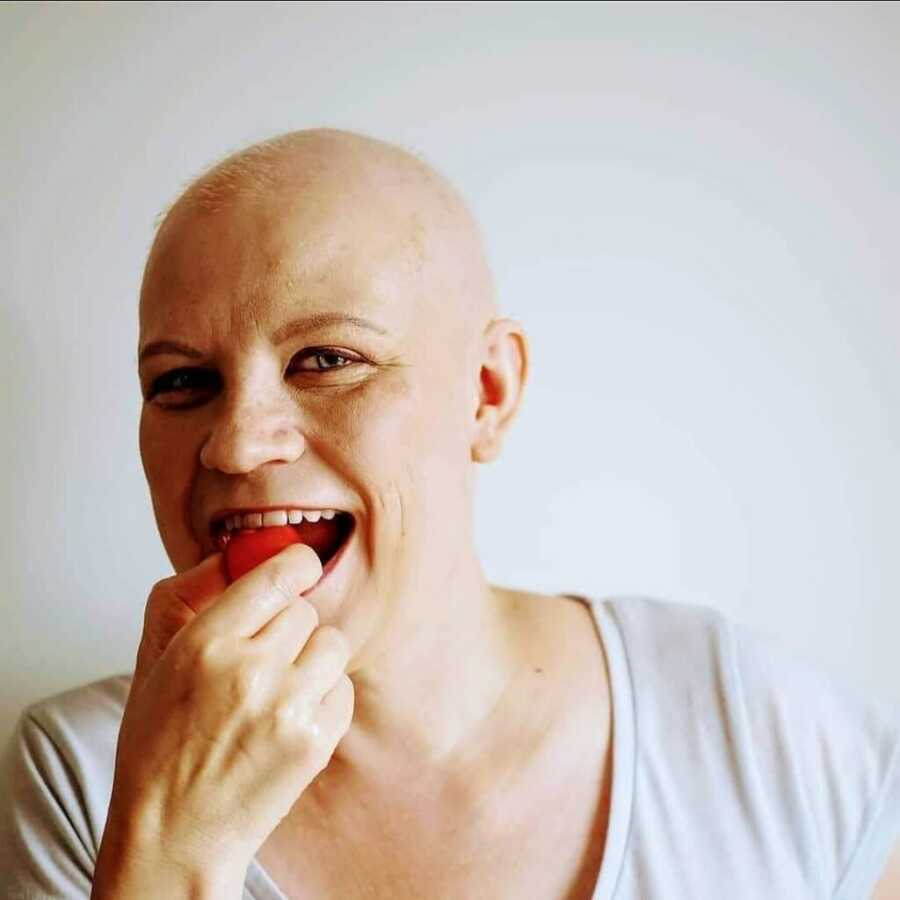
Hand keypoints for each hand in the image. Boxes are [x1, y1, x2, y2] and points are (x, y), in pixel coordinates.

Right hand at [105, 544, 353, 875]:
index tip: (299, 568)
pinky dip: (324, 696)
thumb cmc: (159, 747)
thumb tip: (234, 554)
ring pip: (331, 643)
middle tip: (262, 659)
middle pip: (305, 610)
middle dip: (288, 628)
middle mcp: (249, 670)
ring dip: (311, 659)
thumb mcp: (153, 660)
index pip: (277, 575)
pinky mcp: (315, 740)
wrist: (173, 834)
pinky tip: (291, 717)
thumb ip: (187, 596)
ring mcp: (286, 707)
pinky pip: (343, 686)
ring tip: (278, 690)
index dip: (294, 566)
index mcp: (204, 644)